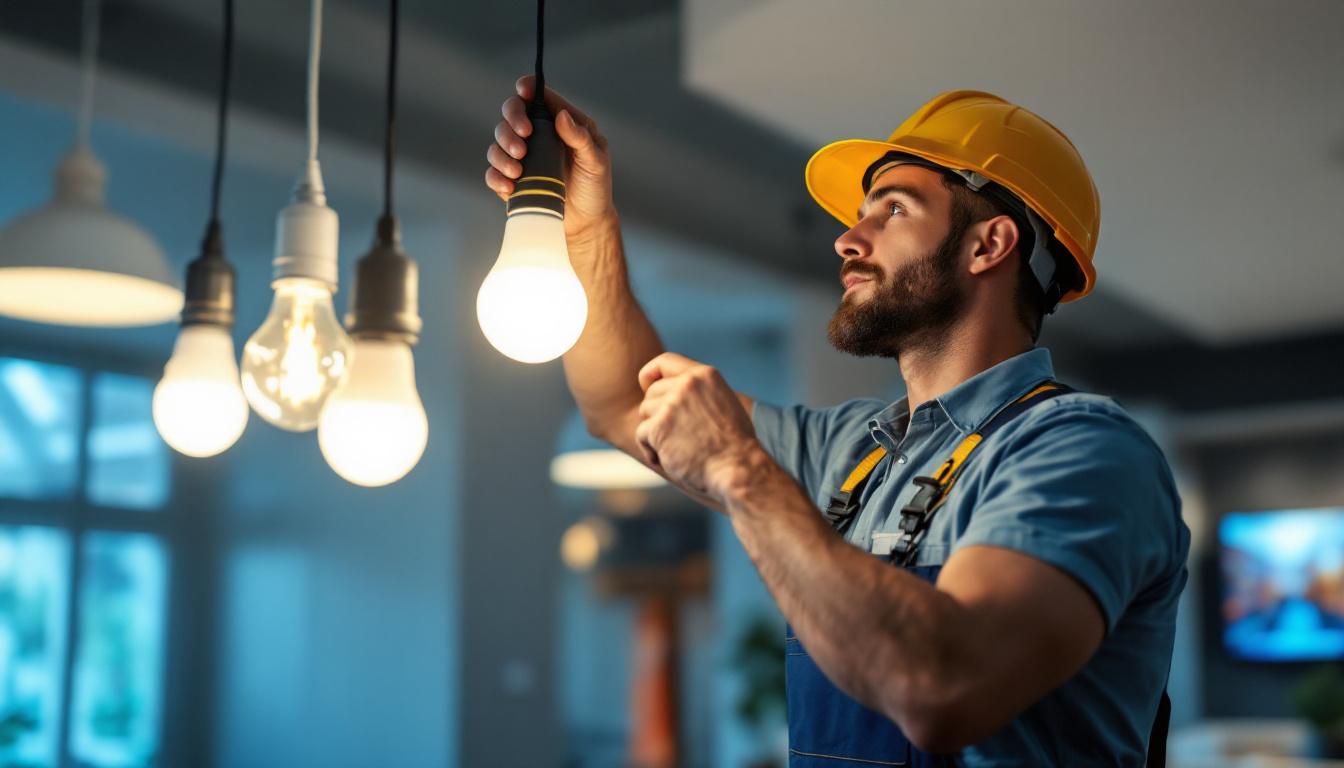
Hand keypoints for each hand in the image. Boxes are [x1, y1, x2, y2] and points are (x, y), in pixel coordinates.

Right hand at [485, 76, 615, 242]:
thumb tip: (561, 116)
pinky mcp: (512, 179)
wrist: (585, 223)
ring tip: (518, 170)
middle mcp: (538, 135)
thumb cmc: (595, 188)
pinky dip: (497, 176)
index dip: (528, 88)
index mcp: (561, 123)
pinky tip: (509, 186)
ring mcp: (523, 157)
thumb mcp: (596, 162)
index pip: (540, 97)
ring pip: (498, 142)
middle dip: (512, 122)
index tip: (523, 91)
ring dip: (503, 152)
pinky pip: (494, 172)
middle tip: (524, 137)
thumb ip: (581, 138)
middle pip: (512, 113)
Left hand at [635, 352, 763, 503]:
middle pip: (651, 392)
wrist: (737, 469)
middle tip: (674, 435)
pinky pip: (641, 434)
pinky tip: (668, 459)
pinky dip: (650, 450)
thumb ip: (700, 390)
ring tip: (675, 448)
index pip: (664, 361)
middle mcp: (688, 384)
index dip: (650, 375)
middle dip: (656, 414)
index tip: (646, 387)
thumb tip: (674, 388)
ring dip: (654, 432)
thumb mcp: (723, 402)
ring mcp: (672, 404)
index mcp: (705, 375)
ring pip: (645, 412)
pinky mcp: (659, 427)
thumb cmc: (734, 443)